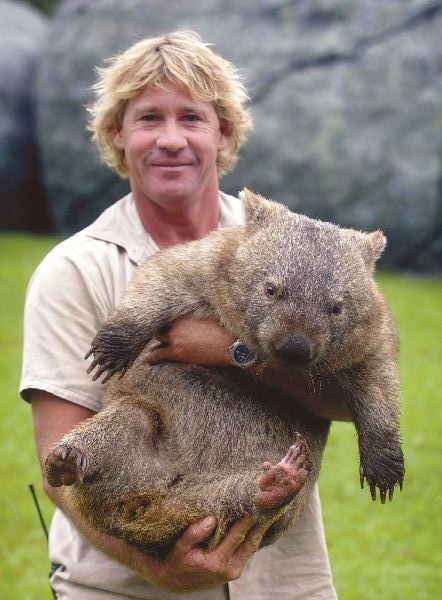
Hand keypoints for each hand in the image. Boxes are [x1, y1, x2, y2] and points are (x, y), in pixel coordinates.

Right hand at [140, 515, 266, 591]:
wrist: (175, 582)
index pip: (237, 535)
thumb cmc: (177, 561)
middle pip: (249, 541)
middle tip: (265, 503)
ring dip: (258, 529)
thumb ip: (194, 533)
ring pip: (251, 547)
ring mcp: (233, 571)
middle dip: (258, 522)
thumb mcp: (180, 547)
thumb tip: (211, 519)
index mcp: (216, 561)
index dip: (247, 519)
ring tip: (266, 511)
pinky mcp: (234, 571)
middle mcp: (228, 568)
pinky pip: (247, 552)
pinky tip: (256, 524)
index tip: (254, 503)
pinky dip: (253, 537)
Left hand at [142, 317, 233, 366]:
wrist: (230, 345)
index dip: (165, 320)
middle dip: (160, 330)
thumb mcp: (211, 316)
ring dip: (155, 343)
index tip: (163, 323)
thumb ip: (199, 315)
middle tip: (158, 334)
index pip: (168, 315)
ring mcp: (175, 338)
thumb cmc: (225, 330)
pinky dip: (151, 357)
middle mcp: (177, 324)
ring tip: (149, 348)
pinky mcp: (177, 352)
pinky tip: (147, 359)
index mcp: (185, 314)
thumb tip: (198, 314)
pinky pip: (158, 355)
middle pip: (161, 326)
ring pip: (158, 339)